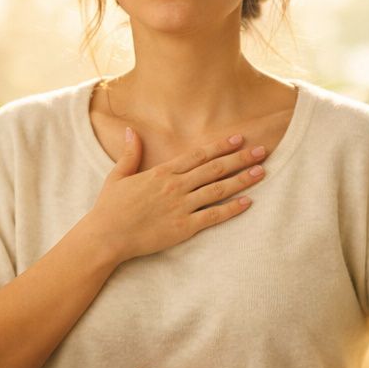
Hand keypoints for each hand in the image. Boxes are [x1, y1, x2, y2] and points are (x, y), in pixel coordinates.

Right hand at [85, 129, 267, 264]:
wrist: (106, 236)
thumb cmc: (109, 208)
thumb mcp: (117, 176)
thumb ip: (129, 153)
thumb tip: (131, 131)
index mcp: (162, 173)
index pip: (198, 155)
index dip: (220, 146)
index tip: (238, 139)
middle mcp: (175, 187)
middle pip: (214, 169)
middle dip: (240, 159)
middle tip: (262, 150)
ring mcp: (181, 207)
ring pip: (218, 190)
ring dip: (242, 180)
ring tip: (261, 172)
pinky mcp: (183, 228)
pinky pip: (213, 216)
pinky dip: (232, 209)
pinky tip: (248, 202)